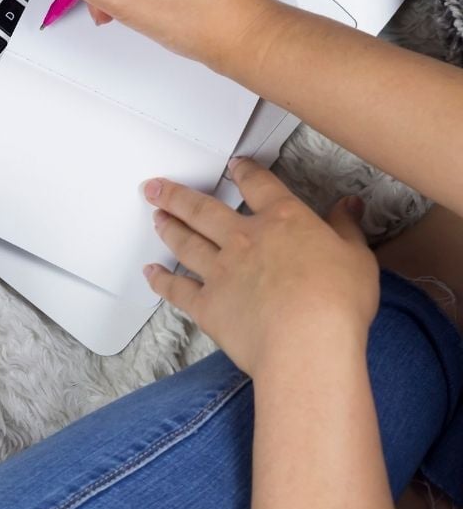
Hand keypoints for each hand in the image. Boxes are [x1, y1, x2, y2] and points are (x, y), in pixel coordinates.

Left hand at [142, 158, 379, 376]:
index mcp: (282, 221)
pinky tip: (151, 274)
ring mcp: (220, 271)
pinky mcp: (207, 304)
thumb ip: (346, 228)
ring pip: (185, 242)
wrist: (305, 343)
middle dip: (176, 195)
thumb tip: (348, 205)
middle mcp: (244, 240)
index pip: (258, 185)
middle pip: (202, 209)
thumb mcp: (356, 257)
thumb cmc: (337, 303)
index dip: (245, 172)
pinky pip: (177, 289)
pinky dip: (161, 281)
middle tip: (155, 186)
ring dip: (168, 227)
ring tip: (155, 216)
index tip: (234, 165)